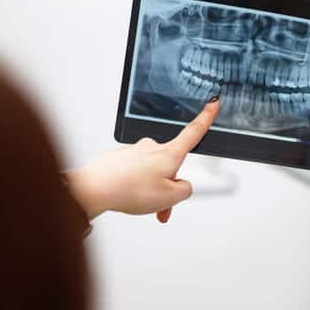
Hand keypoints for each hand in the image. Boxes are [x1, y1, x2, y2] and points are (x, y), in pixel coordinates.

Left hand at [67, 97, 219, 221]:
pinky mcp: (120, 158)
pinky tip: (127, 196)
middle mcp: (152, 147)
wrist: (96, 188)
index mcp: (169, 153)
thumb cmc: (129, 189)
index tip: (213, 102)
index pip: (193, 132)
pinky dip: (135, 187)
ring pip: (151, 174)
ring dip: (151, 191)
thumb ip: (184, 190)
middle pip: (170, 167)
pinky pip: (135, 174)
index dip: (206, 118)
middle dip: (168, 187)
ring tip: (141, 204)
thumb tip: (181, 185)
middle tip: (160, 207)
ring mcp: (135, 151)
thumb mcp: (170, 197)